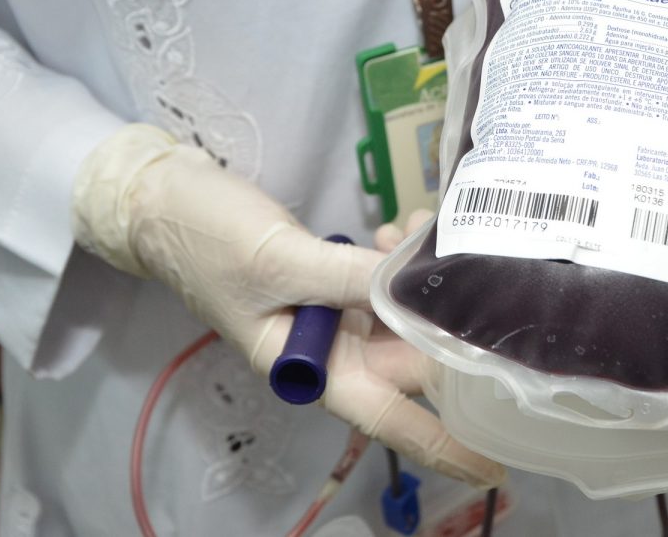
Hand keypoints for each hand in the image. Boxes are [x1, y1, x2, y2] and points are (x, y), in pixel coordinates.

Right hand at [71, 124, 503, 487]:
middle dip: (453, 335)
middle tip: (501, 308)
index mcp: (311, 368)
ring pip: (404, 314)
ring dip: (424, 282)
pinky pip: (384, 278)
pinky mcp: (335, 278)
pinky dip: (400, 256)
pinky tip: (403, 228)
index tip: (497, 467)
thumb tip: (413, 285)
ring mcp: (335, 314)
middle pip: (410, 362)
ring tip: (429, 236)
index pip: (386, 417)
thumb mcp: (278, 262)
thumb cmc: (209, 242)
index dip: (442, 445)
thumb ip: (348, 278)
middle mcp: (331, 349)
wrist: (165, 201)